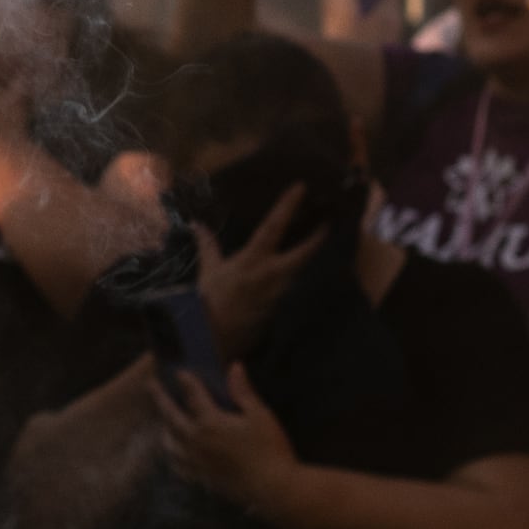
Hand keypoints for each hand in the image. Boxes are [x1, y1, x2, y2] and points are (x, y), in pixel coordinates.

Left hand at [151, 359, 297, 512]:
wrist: (273, 490)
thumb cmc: (270, 449)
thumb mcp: (259, 415)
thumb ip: (243, 392)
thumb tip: (234, 367)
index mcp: (210, 423)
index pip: (193, 396)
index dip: (187, 381)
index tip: (180, 372)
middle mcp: (196, 442)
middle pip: (171, 416)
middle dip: (161, 398)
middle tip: (151, 386)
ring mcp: (196, 462)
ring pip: (170, 442)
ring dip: (164, 427)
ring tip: (164, 419)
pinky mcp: (201, 479)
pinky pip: (178, 465)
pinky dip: (173, 455)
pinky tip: (176, 452)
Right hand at [201, 186, 318, 358]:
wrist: (214, 341)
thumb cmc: (208, 304)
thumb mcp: (207, 272)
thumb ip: (207, 247)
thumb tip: (197, 225)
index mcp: (252, 260)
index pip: (273, 227)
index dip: (288, 206)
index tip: (301, 187)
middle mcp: (272, 275)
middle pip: (304, 252)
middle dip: (319, 237)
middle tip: (331, 221)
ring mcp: (281, 294)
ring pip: (302, 271)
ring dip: (311, 258)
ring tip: (320, 242)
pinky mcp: (283, 309)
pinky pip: (294, 288)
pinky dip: (299, 278)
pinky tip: (303, 273)